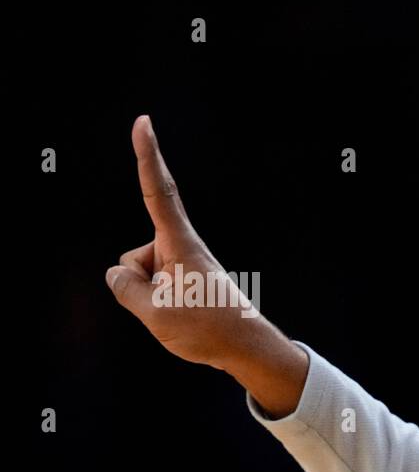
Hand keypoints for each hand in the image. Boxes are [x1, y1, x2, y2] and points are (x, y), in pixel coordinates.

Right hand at [105, 115, 254, 370]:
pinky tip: (184, 318)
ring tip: (186, 314)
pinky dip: (159, 304)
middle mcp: (183, 247)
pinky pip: (153, 288)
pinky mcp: (185, 279)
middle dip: (139, 286)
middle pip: (134, 258)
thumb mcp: (154, 313)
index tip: (143, 122)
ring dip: (151, 298)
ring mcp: (183, 265)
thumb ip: (124, 288)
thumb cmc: (207, 329)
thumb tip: (118, 274)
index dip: (147, 157)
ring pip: (141, 276)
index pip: (158, 192)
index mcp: (181, 244)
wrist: (248, 349)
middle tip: (180, 309)